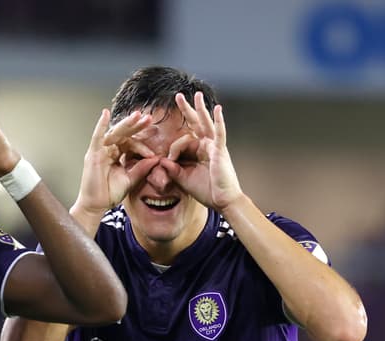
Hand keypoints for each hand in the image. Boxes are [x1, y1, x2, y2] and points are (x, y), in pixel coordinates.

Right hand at [75, 108, 160, 215]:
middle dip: (137, 125)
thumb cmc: (110, 193)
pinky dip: (100, 125)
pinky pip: (97, 136)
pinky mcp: (93, 154)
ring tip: (137, 116)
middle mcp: (109, 149)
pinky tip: (105, 114)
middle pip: (124, 133)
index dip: (143, 145)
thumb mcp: (131, 179)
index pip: (131, 143)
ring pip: (114, 132)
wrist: (97, 205)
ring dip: (125, 123)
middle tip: (149, 118)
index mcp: (117, 154)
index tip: (154, 151)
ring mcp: (100, 150)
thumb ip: (142, 168)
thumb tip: (156, 158)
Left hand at [161, 91, 243, 211]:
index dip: (173, 147)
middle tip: (178, 96)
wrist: (223, 202)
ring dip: (200, 109)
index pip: (183, 140)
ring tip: (196, 95)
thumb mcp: (184, 179)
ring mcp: (215, 147)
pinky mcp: (221, 151)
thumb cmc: (207, 191)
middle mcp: (207, 146)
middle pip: (195, 124)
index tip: (166, 160)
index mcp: (198, 152)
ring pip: (206, 124)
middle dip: (187, 110)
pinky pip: (220, 133)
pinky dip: (219, 121)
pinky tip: (217, 109)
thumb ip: (173, 170)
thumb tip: (161, 161)